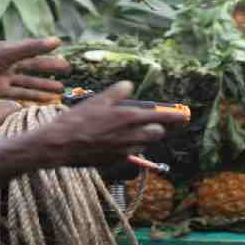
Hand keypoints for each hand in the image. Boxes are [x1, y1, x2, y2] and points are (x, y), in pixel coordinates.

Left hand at [0, 38, 69, 103]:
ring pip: (28, 81)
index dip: (46, 49)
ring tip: (61, 89)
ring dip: (44, 85)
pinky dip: (33, 96)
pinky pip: (20, 93)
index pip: (32, 48)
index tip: (62, 48)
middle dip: (49, 68)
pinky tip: (45, 100)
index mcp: (8, 49)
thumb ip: (31, 49)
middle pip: (32, 65)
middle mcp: (7, 62)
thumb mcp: (7, 55)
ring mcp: (3, 77)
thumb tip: (57, 41)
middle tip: (67, 69)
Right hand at [35, 82, 186, 167]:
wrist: (60, 146)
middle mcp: (130, 136)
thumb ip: (117, 92)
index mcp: (128, 118)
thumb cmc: (77, 120)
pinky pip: (131, 152)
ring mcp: (124, 150)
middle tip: (153, 120)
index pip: (161, 117)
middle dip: (158, 126)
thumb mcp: (97, 100)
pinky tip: (118, 139)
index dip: (175, 116)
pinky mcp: (116, 159)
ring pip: (145, 144)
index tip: (185, 115)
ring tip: (133, 128)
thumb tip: (129, 85)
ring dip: (145, 136)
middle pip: (157, 133)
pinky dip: (131, 145)